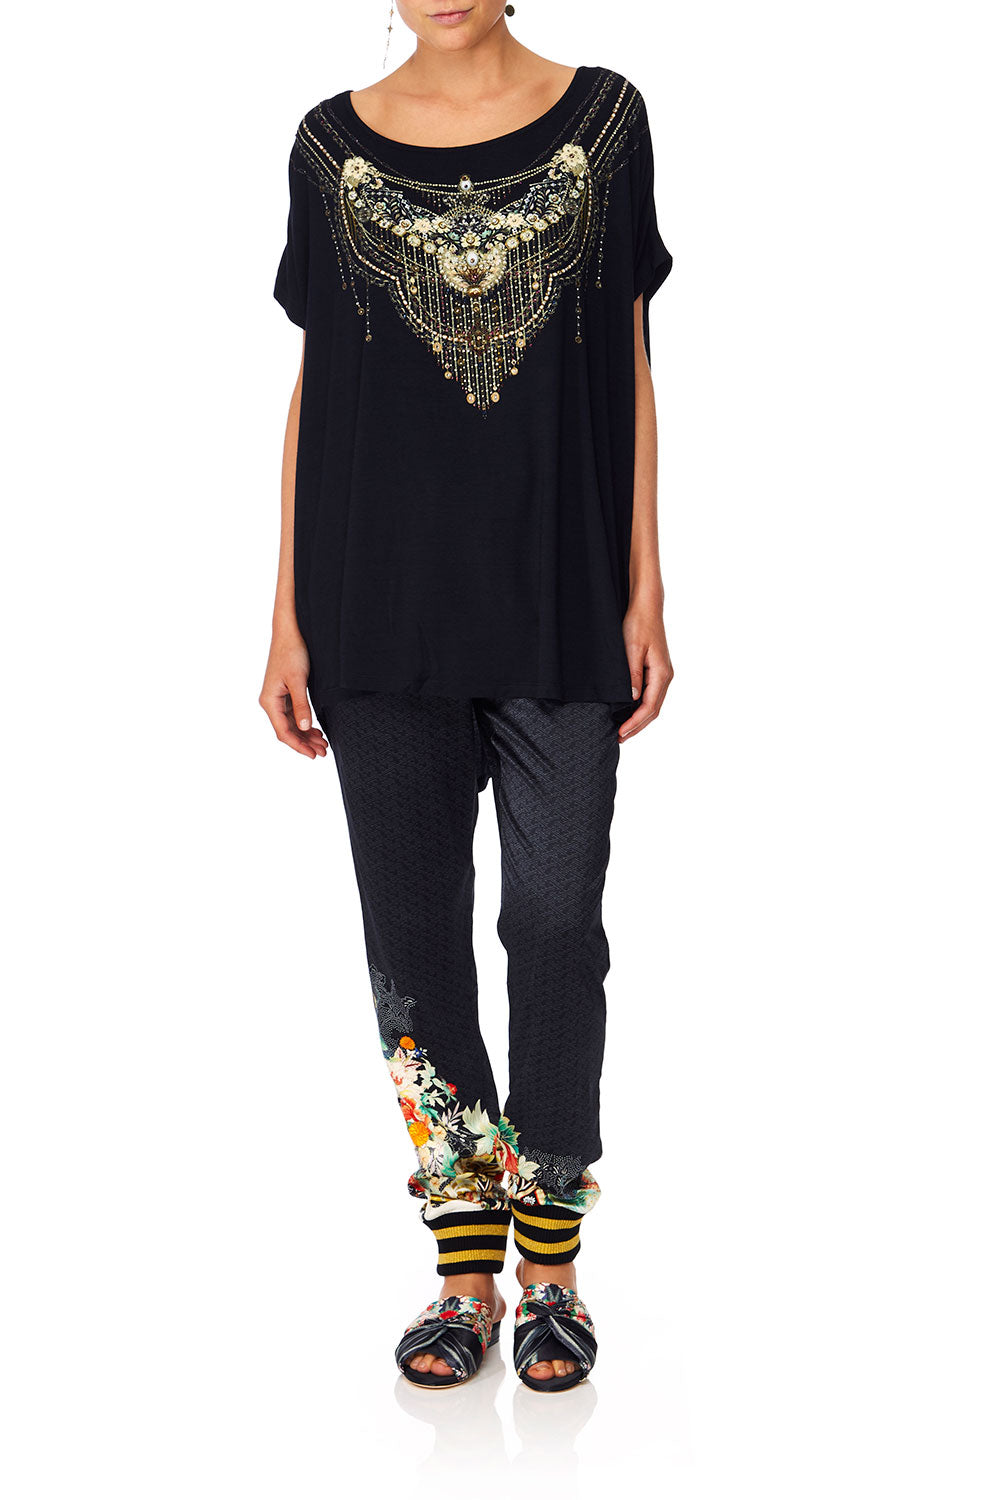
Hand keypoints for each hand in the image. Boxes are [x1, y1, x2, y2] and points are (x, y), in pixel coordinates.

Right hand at [259, 625, 327, 758]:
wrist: (289, 632)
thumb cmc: (291, 652)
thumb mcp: (298, 681)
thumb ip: (301, 705)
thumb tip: (304, 727)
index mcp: (269, 701)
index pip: (283, 732)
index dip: (298, 745)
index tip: (313, 754)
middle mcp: (271, 702)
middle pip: (288, 730)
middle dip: (305, 742)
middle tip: (323, 752)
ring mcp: (277, 698)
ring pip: (291, 724)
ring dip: (306, 734)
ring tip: (322, 743)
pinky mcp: (285, 693)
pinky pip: (294, 714)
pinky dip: (305, 723)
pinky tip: (315, 729)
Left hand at [618, 593, 673, 741]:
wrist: (646, 607)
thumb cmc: (638, 624)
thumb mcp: (631, 649)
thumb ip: (632, 675)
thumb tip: (633, 698)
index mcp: (661, 673)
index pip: (649, 706)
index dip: (634, 722)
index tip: (620, 732)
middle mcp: (665, 676)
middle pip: (653, 710)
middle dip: (637, 726)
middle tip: (619, 737)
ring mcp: (662, 674)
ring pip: (653, 704)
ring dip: (639, 719)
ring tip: (623, 730)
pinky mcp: (656, 670)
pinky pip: (651, 695)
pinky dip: (640, 708)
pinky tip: (628, 712)